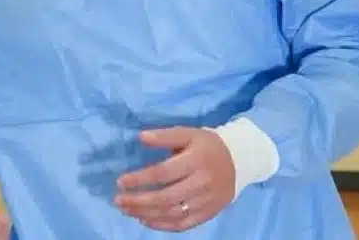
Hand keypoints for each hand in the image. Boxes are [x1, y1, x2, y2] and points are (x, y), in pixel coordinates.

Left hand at [113, 127, 235, 231]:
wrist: (240, 160)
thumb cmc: (206, 145)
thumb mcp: (187, 133)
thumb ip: (164, 136)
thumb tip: (140, 137)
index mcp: (196, 160)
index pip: (163, 173)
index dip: (140, 179)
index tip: (120, 182)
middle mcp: (203, 183)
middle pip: (166, 198)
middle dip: (139, 201)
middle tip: (118, 201)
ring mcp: (208, 201)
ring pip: (173, 214)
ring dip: (146, 214)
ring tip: (127, 210)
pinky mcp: (210, 213)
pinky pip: (184, 224)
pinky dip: (163, 226)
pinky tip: (146, 220)